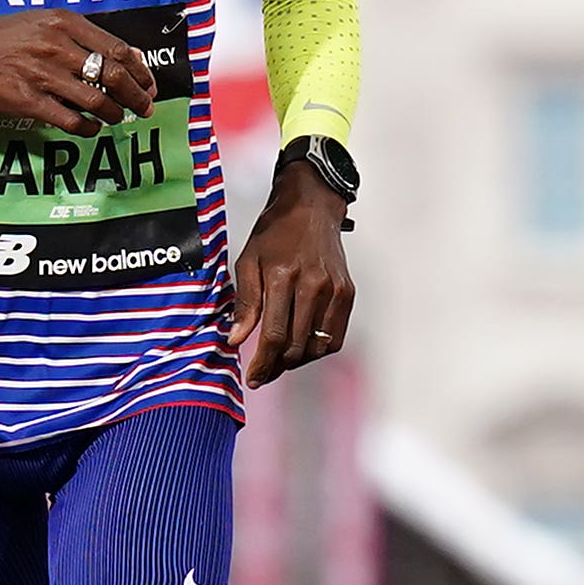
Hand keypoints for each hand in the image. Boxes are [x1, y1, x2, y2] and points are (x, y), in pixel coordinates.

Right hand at [0, 10, 152, 130]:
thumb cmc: (0, 35)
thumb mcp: (41, 21)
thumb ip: (79, 35)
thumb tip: (121, 54)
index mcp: (63, 23)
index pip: (117, 48)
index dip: (140, 70)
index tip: (147, 82)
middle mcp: (57, 47)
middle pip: (114, 75)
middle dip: (137, 95)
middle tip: (145, 106)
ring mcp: (43, 75)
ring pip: (97, 101)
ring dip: (115, 114)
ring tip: (117, 118)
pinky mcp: (28, 101)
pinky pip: (70, 120)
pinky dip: (88, 127)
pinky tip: (91, 128)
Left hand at [224, 159, 356, 386]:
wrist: (310, 207)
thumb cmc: (275, 233)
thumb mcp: (248, 261)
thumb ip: (245, 303)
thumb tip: (236, 339)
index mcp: (283, 276)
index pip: (274, 335)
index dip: (263, 363)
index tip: (254, 377)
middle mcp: (313, 285)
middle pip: (297, 346)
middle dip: (277, 366)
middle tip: (264, 371)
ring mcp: (334, 290)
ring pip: (317, 346)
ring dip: (298, 361)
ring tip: (281, 360)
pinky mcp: (347, 293)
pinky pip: (335, 337)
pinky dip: (319, 349)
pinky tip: (303, 347)